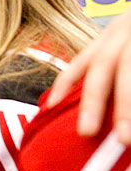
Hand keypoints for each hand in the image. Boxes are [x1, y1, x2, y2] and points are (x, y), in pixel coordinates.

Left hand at [47, 9, 130, 143]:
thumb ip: (115, 61)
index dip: (65, 83)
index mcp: (116, 33)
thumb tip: (85, 102)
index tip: (49, 107)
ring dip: (128, 107)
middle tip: (84, 132)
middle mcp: (129, 30)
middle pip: (106, 66)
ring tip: (125, 139)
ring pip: (130, 72)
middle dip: (93, 101)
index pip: (85, 60)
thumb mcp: (129, 37)